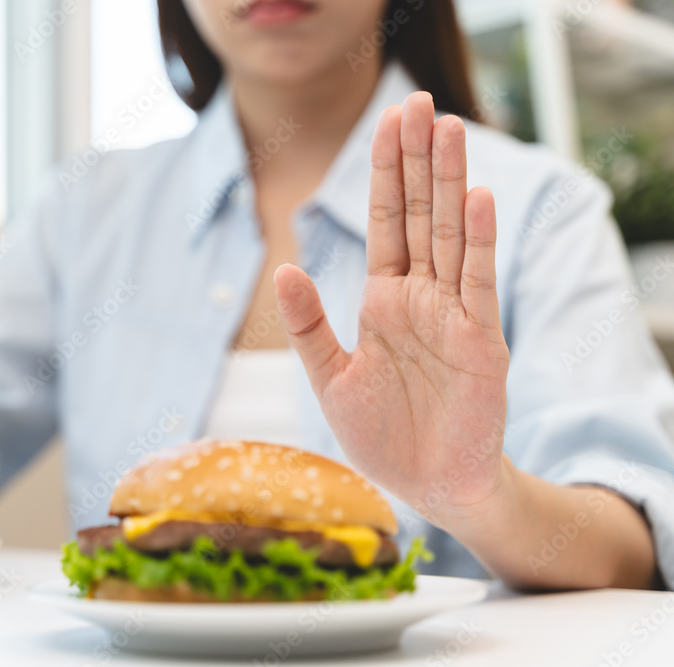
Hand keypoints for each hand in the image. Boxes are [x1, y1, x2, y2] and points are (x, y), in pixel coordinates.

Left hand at [275, 92, 509, 526]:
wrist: (430, 485)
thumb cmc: (383, 434)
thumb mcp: (329, 377)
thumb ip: (309, 325)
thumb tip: (284, 268)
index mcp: (384, 298)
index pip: (385, 221)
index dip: (386, 172)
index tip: (388, 120)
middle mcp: (421, 296)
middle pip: (419, 213)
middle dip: (418, 159)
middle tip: (420, 100)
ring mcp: (454, 313)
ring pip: (449, 234)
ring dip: (449, 182)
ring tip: (449, 128)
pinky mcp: (480, 341)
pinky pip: (477, 283)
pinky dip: (476, 242)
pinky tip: (475, 199)